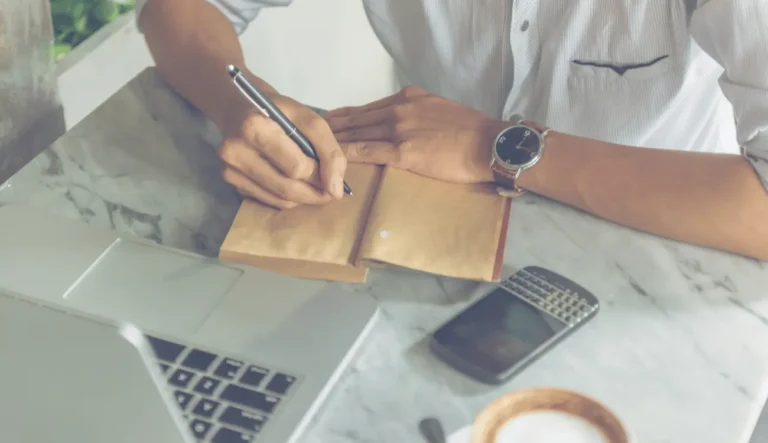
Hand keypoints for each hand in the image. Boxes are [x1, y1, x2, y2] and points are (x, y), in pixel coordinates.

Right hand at [217, 93, 346, 208]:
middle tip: (331, 191)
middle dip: (315, 192)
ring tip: (316, 188)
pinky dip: (288, 198)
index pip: (297, 167)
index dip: (322, 174)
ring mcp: (230, 169)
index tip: (334, 176)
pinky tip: (295, 186)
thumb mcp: (308, 119)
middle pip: (288, 187)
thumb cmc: (278, 111)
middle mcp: (236, 151)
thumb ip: (328, 150)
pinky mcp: (231, 182)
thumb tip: (336, 189)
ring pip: (280, 199)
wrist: (240, 109)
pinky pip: (269, 200)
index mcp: (254, 128)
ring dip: (304, 198)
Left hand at [327, 86, 507, 183]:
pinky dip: (347, 154)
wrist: (489, 144)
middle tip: (313, 133)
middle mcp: (399, 108)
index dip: (348, 115)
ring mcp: (399, 129)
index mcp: (409, 97)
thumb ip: (418, 113)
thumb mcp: (440, 110)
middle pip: (358, 118)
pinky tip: (334, 159)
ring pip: (357, 133)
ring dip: (334, 140)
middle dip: (334, 127)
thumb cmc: (471, 132)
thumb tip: (405, 126)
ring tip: (316, 147)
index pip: (370, 107)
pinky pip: (366, 151)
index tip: (332, 120)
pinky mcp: (402, 151)